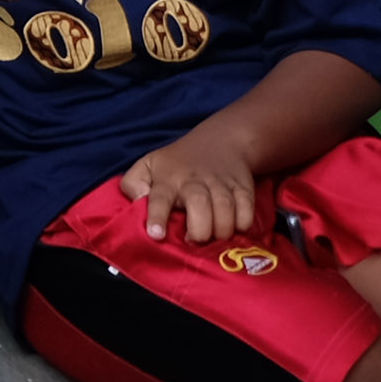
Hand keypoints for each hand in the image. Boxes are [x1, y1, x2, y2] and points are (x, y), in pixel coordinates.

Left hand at [118, 128, 264, 244]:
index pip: (159, 197)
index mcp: (168, 179)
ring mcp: (220, 183)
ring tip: (214, 238)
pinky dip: (243, 224)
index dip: (157, 216)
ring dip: (221, 230)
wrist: (221, 141)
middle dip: (199, 230)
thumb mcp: (148, 165)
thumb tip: (135, 202)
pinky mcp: (243, 188)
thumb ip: (133, 184)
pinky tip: (235, 228)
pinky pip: (247, 210)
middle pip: (199, 204)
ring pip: (225, 209)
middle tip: (194, 240)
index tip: (156, 235)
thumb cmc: (177, 162)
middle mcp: (194, 181)